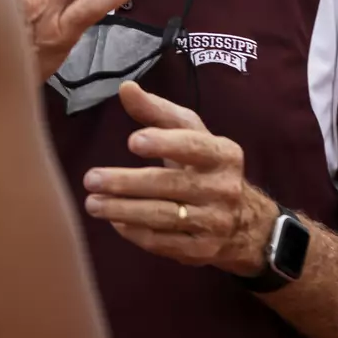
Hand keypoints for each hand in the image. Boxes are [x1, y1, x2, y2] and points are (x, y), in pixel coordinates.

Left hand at [81, 81, 275, 274]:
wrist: (246, 222)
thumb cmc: (205, 166)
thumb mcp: (191, 134)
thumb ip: (157, 111)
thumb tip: (125, 88)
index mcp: (224, 154)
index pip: (194, 146)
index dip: (164, 143)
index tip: (132, 141)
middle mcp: (223, 188)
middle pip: (170, 185)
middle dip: (127, 183)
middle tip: (91, 179)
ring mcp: (215, 222)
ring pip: (164, 217)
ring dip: (123, 211)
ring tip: (92, 203)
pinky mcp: (203, 250)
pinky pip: (164, 242)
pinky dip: (136, 233)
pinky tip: (115, 222)